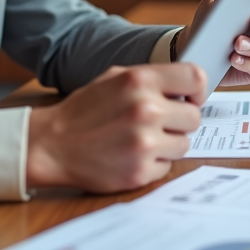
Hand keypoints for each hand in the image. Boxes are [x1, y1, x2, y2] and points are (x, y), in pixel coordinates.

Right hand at [26, 63, 205, 192]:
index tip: (191, 98)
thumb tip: (186, 87)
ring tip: (140, 139)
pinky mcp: (140, 172)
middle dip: (179, 121)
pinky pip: (167, 166)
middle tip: (159, 123)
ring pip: (184, 144)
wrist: (51, 144)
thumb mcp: (114, 78)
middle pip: (194, 117)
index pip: (195, 77)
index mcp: (140, 80)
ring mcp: (144, 143)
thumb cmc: (83, 111)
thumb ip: (151, 79)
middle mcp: (145, 109)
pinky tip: (131, 155)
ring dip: (167, 143)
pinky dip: (154, 162)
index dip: (198, 89)